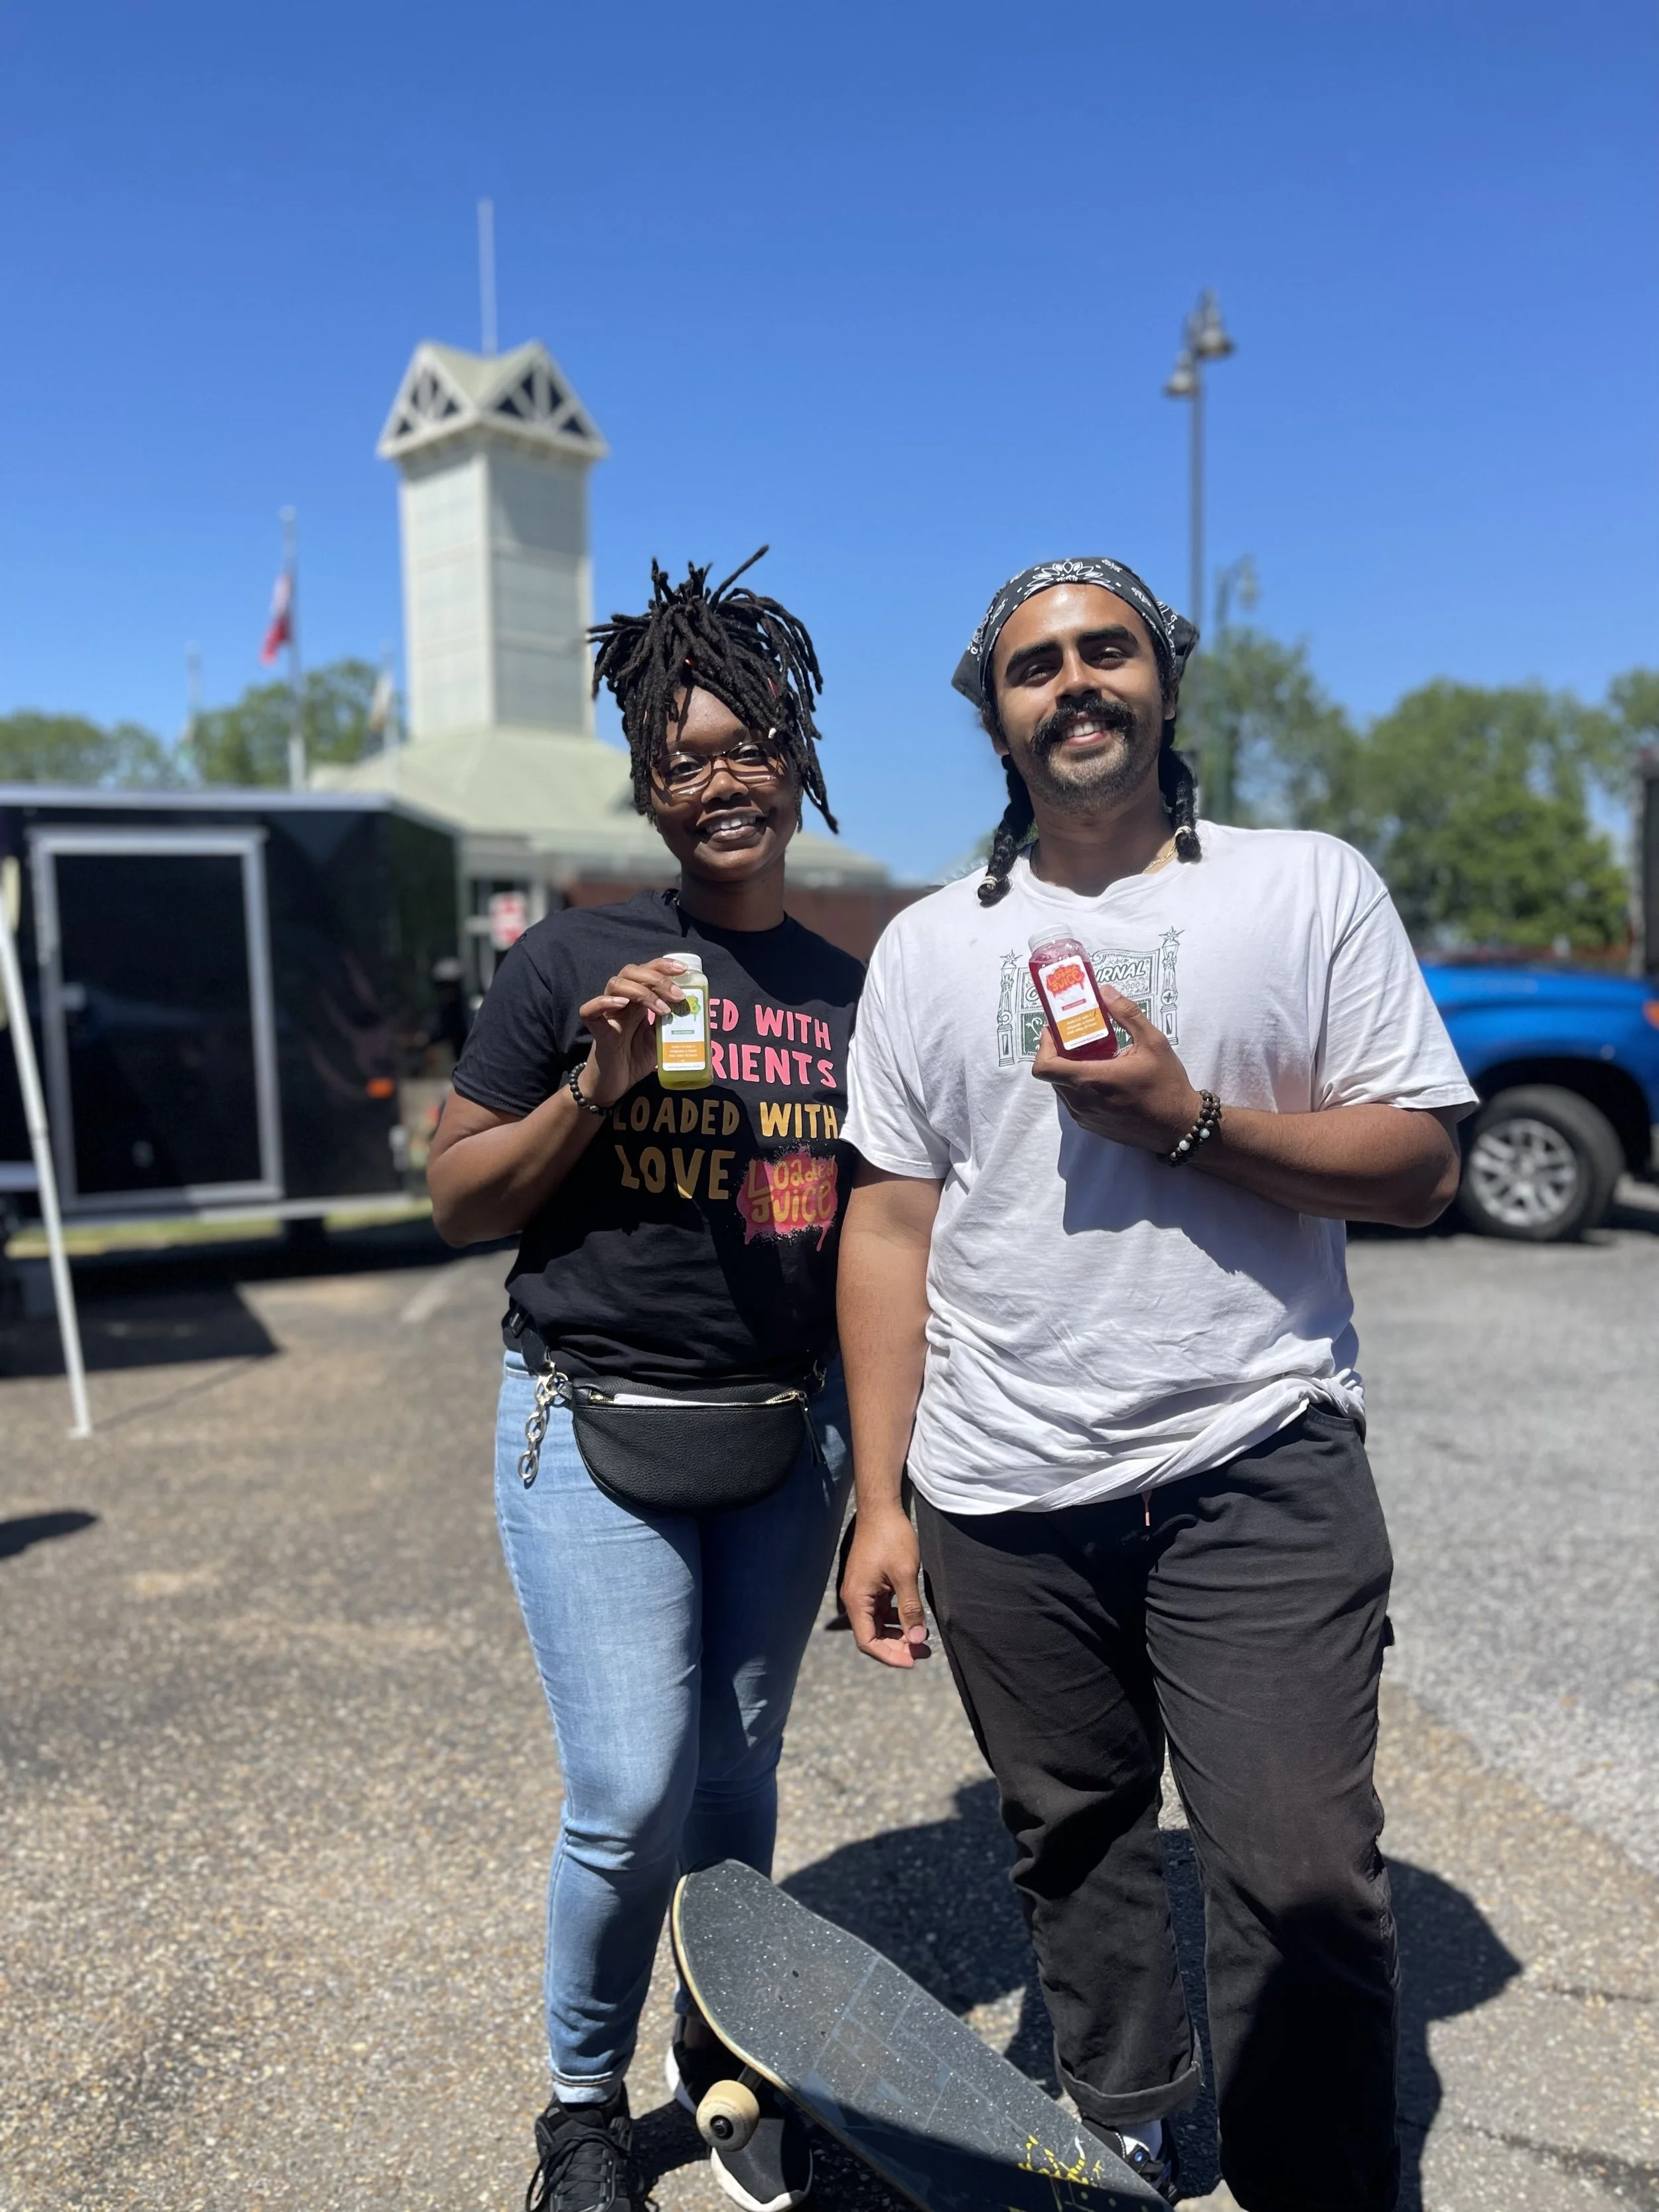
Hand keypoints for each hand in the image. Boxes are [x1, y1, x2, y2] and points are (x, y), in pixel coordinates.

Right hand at [576, 958, 689, 1107]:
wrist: (616, 1086)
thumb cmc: (635, 1060)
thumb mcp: (661, 1039)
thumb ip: (671, 1024)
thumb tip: (693, 1011)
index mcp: (637, 1001)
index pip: (647, 971)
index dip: (663, 965)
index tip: (684, 970)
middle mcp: (622, 1002)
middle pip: (631, 971)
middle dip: (657, 978)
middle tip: (678, 995)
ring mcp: (608, 1015)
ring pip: (615, 984)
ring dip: (641, 991)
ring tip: (662, 1009)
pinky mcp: (596, 1031)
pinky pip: (590, 1010)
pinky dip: (604, 1002)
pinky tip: (622, 1004)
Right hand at [841, 1503, 930, 1668]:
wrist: (881, 1509)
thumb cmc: (891, 1538)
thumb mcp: (905, 1575)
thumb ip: (910, 1609)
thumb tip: (917, 1639)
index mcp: (857, 1599)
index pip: (868, 1641)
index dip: (890, 1656)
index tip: (913, 1661)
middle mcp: (855, 1599)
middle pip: (872, 1636)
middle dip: (897, 1647)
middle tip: (924, 1652)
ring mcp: (862, 1592)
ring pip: (878, 1625)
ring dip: (898, 1635)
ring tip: (922, 1640)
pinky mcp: (870, 1585)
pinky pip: (881, 1611)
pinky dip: (896, 1619)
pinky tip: (913, 1620)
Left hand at [1032, 985, 1203, 1154]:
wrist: (1180, 1126)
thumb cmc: (1167, 1084)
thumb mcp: (1153, 1042)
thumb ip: (1127, 1014)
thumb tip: (1104, 991)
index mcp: (1092, 1080)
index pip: (1045, 1067)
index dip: (1043, 1046)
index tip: (1056, 1031)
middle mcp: (1081, 1102)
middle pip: (1052, 1074)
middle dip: (1060, 1053)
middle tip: (1078, 1037)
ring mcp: (1085, 1117)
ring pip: (1061, 1088)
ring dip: (1070, 1070)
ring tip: (1094, 1056)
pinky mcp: (1091, 1126)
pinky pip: (1073, 1101)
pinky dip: (1079, 1086)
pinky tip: (1103, 1077)